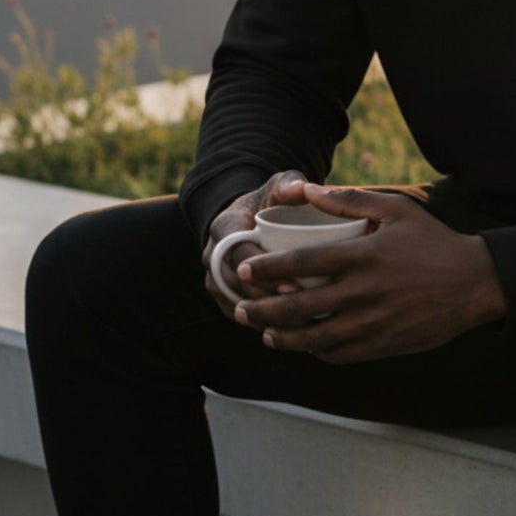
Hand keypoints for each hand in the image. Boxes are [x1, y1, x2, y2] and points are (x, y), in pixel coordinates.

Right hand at [202, 170, 310, 316]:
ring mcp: (215, 278)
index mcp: (223, 228)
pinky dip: (262, 324)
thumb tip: (303, 189)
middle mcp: (212, 256)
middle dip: (266, 298)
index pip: (238, 255)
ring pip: (235, 304)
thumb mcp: (278, 185)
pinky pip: (239, 314)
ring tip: (300, 323)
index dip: (264, 272)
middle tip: (300, 306)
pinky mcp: (224, 296)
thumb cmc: (269, 200)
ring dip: (265, 316)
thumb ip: (289, 184)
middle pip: (235, 285)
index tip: (293, 283)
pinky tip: (290, 332)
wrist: (249, 216)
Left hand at [233, 182, 506, 364]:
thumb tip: (309, 190)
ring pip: (314, 339)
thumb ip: (349, 200)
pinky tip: (306, 346)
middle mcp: (363, 293)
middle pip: (299, 308)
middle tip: (241, 308)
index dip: (267, 269)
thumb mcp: (396, 209)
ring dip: (283, 337)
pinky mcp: (384, 345)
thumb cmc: (433, 241)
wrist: (474, 283)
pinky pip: (340, 355)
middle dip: (263, 310)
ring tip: (265, 332)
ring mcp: (373, 323)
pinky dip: (317, 353)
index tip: (245, 271)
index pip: (301, 265)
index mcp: (362, 257)